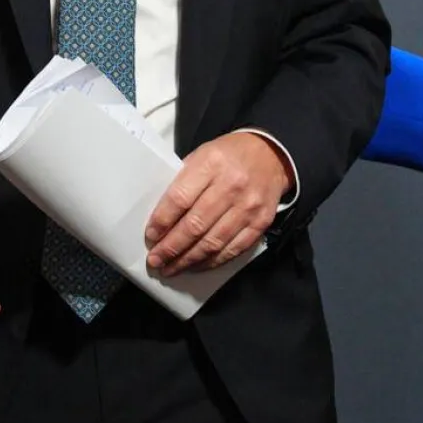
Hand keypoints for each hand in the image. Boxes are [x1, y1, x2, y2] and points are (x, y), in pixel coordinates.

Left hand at [144, 131, 292, 274]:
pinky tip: (196, 265)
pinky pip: (233, 249)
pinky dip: (212, 261)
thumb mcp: (202, 155)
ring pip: (213, 242)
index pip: (180, 198)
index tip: (150, 236)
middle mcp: (232, 185)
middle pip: (195, 225)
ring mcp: (249, 206)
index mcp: (212, 163)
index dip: (162, 221)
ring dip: (188, 259)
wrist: (272, 155)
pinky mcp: (261, 222)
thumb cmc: (230, 156)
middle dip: (171, 247)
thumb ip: (183, 181)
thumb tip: (161, 218)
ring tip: (171, 268)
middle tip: (155, 260)